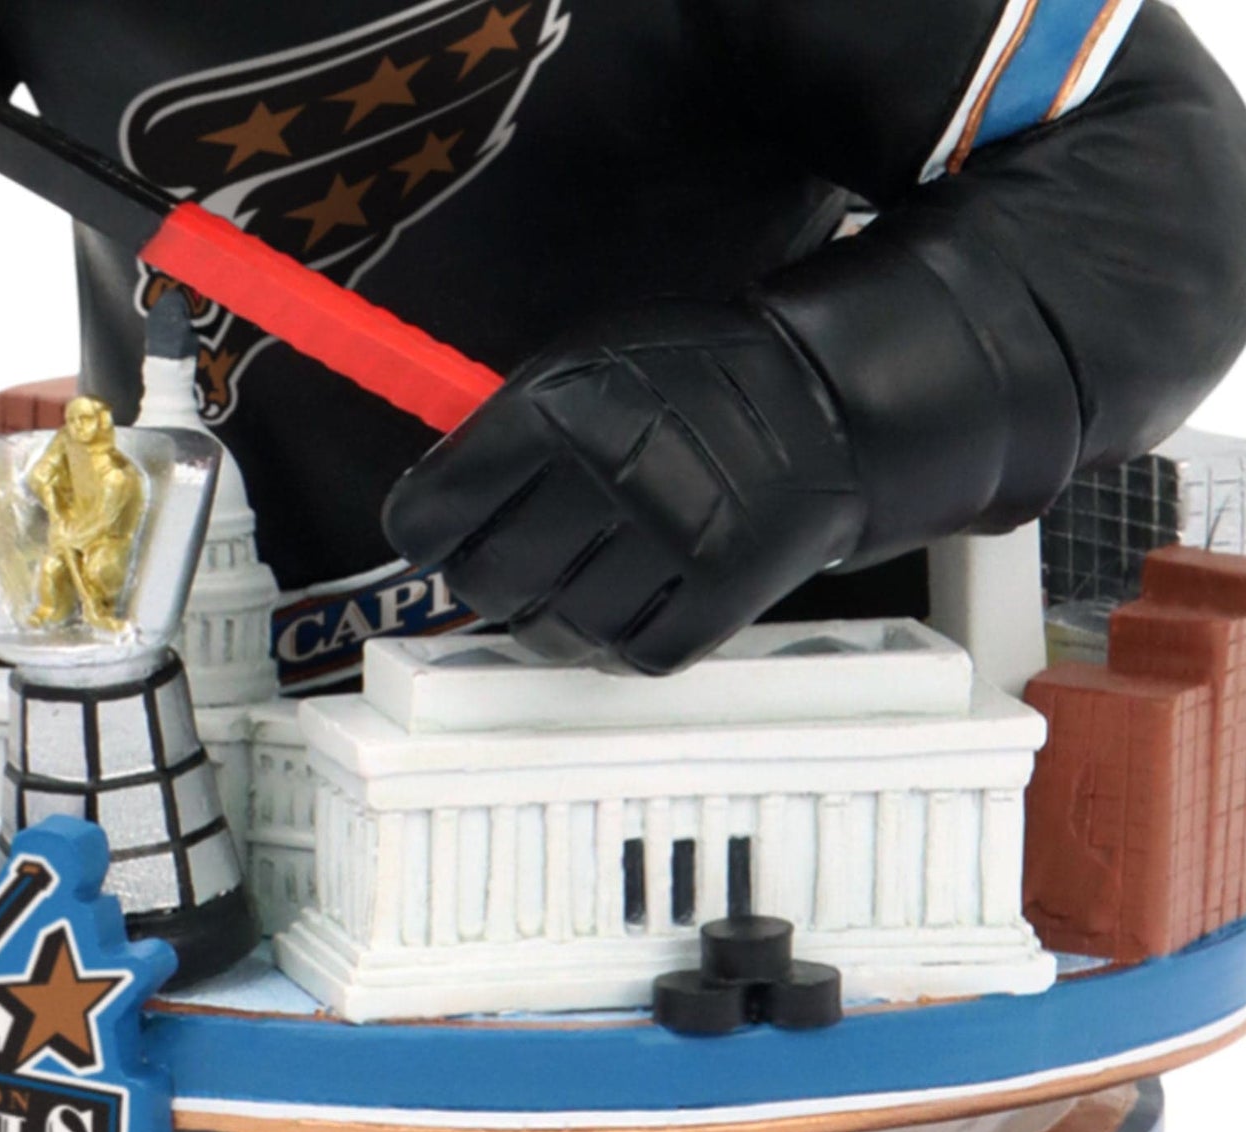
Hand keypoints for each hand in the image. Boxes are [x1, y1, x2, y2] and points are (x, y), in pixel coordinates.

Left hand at [383, 301, 865, 675]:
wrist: (819, 404)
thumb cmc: (689, 382)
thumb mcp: (584, 363)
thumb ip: (503, 433)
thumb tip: (429, 508)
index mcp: (562, 407)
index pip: (435, 511)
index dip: (426, 531)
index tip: (438, 536)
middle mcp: (612, 474)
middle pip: (487, 583)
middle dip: (489, 577)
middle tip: (512, 562)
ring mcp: (671, 541)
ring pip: (555, 634)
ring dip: (554, 617)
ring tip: (577, 581)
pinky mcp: (719, 596)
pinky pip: (631, 655)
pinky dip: (622, 639)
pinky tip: (634, 599)